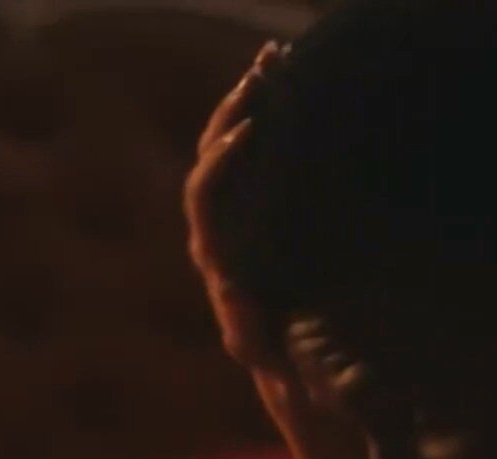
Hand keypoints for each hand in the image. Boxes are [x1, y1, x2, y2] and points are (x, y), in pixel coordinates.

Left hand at [184, 41, 286, 374]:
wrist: (283, 362)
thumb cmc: (276, 361)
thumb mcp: (261, 353)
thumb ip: (243, 329)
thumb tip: (226, 286)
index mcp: (215, 253)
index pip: (205, 192)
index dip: (222, 159)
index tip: (250, 129)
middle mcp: (216, 227)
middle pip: (210, 153)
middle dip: (234, 108)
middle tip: (265, 67)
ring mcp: (235, 215)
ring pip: (229, 145)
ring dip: (249, 101)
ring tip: (276, 58)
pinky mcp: (256, 210)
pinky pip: (254, 155)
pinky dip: (268, 117)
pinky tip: (292, 84)